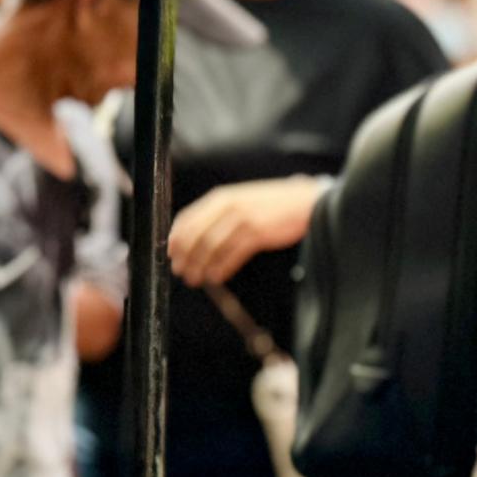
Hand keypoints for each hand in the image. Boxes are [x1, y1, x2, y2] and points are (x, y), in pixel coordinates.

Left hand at [168, 176, 324, 288]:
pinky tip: (216, 277)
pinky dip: (221, 268)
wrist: (306, 201)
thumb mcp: (241, 199)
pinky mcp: (258, 233)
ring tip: (195, 278)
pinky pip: (233, 254)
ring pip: (211, 246)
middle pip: (196, 235)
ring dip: (200, 266)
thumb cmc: (273, 204)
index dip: (176, 239)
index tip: (171, 254)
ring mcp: (243, 219)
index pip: (187, 218)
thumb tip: (196, 235)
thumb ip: (219, 213)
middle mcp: (228, 206)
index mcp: (220, 197)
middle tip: (180, 271)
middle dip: (185, 256)